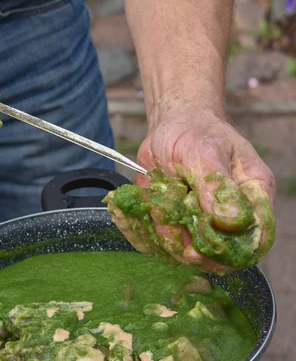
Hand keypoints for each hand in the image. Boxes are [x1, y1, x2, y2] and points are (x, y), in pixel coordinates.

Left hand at [133, 100, 275, 270]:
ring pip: (186, 253)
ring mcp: (203, 224)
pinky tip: (128, 216)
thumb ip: (216, 186)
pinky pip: (160, 243)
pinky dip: (142, 234)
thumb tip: (230, 221)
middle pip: (220, 256)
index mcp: (252, 197)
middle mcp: (230, 217)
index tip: (199, 248)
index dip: (230, 252)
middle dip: (192, 252)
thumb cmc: (195, 133)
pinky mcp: (178, 225)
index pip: (255, 240)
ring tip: (149, 212)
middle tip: (169, 239)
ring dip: (163, 241)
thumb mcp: (204, 152)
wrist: (171, 127)